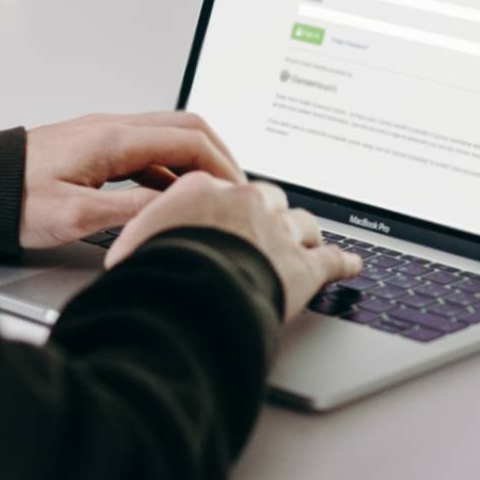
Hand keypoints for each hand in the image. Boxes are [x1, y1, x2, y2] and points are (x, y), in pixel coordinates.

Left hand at [19, 112, 243, 248]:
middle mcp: (111, 128)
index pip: (189, 139)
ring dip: (194, 160)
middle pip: (185, 127)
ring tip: (209, 193)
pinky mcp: (92, 146)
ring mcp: (102, 133)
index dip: (222, 165)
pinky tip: (169, 194)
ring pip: (166, 135)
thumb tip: (179, 206)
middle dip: (218, 155)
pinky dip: (168, 167)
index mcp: (113, 139)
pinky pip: (144, 149)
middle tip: (236, 186)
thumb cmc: (12, 200)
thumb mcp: (76, 216)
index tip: (238, 190)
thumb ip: (132, 210)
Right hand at [104, 173, 360, 318]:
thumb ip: (140, 239)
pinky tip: (352, 265)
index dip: (224, 201)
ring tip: (309, 239)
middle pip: (266, 197)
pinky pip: (334, 259)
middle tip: (266, 223)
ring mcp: (279, 231)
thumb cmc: (158, 271)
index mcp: (202, 190)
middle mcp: (246, 202)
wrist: (192, 292)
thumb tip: (127, 254)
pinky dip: (345, 262)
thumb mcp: (132, 245)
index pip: (218, 186)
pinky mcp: (305, 265)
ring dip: (306, 232)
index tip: (223, 211)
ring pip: (302, 223)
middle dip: (267, 210)